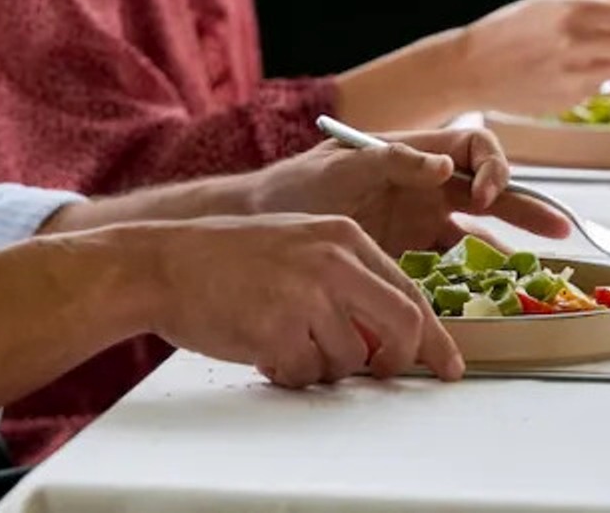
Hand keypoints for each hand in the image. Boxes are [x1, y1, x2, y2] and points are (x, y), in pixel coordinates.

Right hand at [144, 213, 463, 385]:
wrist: (162, 263)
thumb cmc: (225, 258)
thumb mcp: (297, 244)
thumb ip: (346, 275)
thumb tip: (390, 330)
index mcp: (342, 236)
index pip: (409, 291)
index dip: (433, 336)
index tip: (447, 364)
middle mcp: (331, 261)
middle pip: (401, 326)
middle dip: (397, 360)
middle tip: (382, 372)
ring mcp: (306, 295)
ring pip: (349, 360)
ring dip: (321, 365)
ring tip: (284, 340)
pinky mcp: (278, 329)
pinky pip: (305, 374)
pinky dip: (287, 373)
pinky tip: (262, 348)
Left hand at [248, 127, 571, 251]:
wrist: (262, 227)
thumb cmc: (298, 186)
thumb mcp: (341, 168)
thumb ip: (391, 161)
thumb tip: (443, 164)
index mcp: (412, 153)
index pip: (471, 146)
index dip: (490, 167)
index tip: (481, 196)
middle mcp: (422, 184)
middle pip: (486, 189)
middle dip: (524, 205)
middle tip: (559, 229)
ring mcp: (417, 220)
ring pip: (476, 229)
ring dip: (506, 245)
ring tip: (534, 269)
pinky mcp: (407, 253)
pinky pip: (451, 262)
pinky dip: (473, 275)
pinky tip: (489, 292)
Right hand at [455, 0, 609, 116]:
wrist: (470, 68)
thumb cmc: (508, 30)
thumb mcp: (551, 0)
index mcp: (571, 11)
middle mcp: (574, 43)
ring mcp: (572, 76)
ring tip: (586, 54)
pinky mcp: (568, 100)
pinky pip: (600, 88)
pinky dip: (592, 79)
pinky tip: (565, 71)